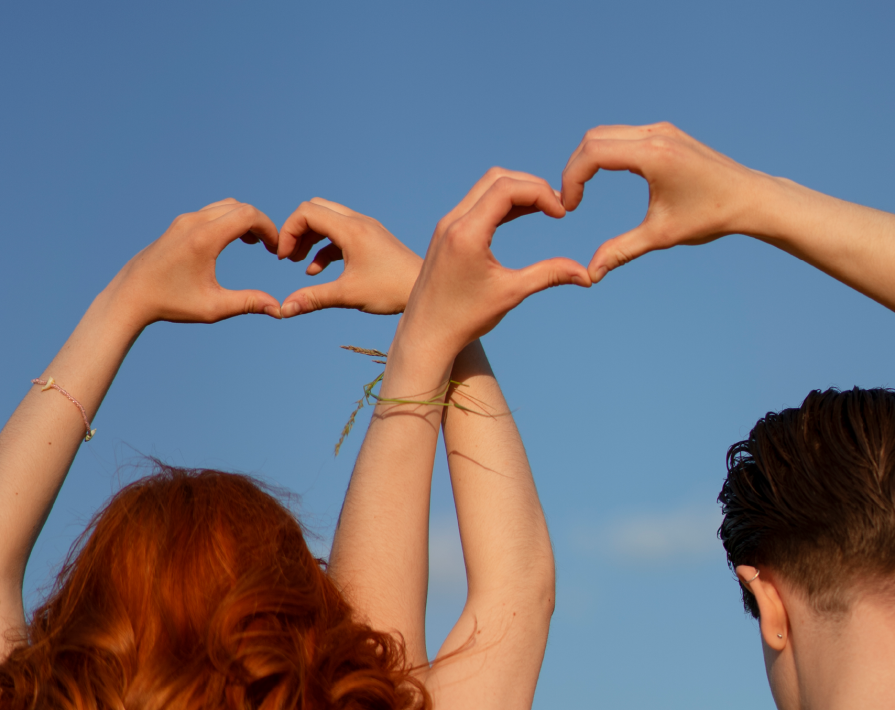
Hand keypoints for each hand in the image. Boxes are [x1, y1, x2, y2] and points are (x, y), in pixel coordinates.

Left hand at [108, 198, 281, 326]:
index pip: (248, 215)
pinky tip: (232, 241)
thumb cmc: (171, 303)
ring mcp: (184, 221)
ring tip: (254, 243)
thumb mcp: (213, 307)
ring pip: (225, 206)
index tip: (275, 250)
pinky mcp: (178, 224)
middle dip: (260, 224)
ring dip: (245, 220)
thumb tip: (279, 310)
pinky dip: (229, 220)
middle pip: (240, 207)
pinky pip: (212, 211)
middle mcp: (194, 222)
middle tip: (269, 248)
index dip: (270, 229)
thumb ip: (248, 303)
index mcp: (204, 238)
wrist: (130, 296)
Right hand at [277, 198, 422, 316]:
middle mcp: (358, 222)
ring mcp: (366, 229)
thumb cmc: (391, 291)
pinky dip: (323, 247)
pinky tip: (315, 271)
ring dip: (309, 238)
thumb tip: (283, 310)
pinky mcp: (371, 239)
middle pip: (315, 209)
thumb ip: (313, 299)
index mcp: (351, 229)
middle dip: (296, 231)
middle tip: (288, 257)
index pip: (307, 212)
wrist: (424, 290)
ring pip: (327, 220)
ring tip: (297, 262)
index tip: (284, 258)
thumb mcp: (348, 295)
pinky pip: (339, 234)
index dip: (288, 231)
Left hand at [398, 168, 589, 360]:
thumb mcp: (511, 294)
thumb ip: (549, 275)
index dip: (541, 193)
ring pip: (487, 187)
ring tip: (547, 209)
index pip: (507, 188)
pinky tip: (526, 213)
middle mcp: (453, 222)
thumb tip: (587, 274)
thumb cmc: (466, 318)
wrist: (426, 333)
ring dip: (518, 191)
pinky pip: (478, 202)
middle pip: (497, 178)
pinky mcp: (447, 232)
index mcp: (467, 233)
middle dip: (532, 186)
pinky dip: (503, 202)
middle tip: (557, 207)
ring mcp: (447, 225)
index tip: (561, 214)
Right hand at [560, 122, 765, 282]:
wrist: (751, 199)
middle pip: (592, 138)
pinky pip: (622, 136)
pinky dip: (604, 154)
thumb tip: (591, 275)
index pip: (592, 153)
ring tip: (582, 191)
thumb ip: (621, 251)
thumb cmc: (710, 217)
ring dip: (587, 160)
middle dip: (574, 169)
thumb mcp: (661, 235)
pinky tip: (603, 179)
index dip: (572, 179)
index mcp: (653, 154)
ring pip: (605, 134)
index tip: (570, 208)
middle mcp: (655, 134)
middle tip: (571, 200)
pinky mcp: (666, 134)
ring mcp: (661, 130)